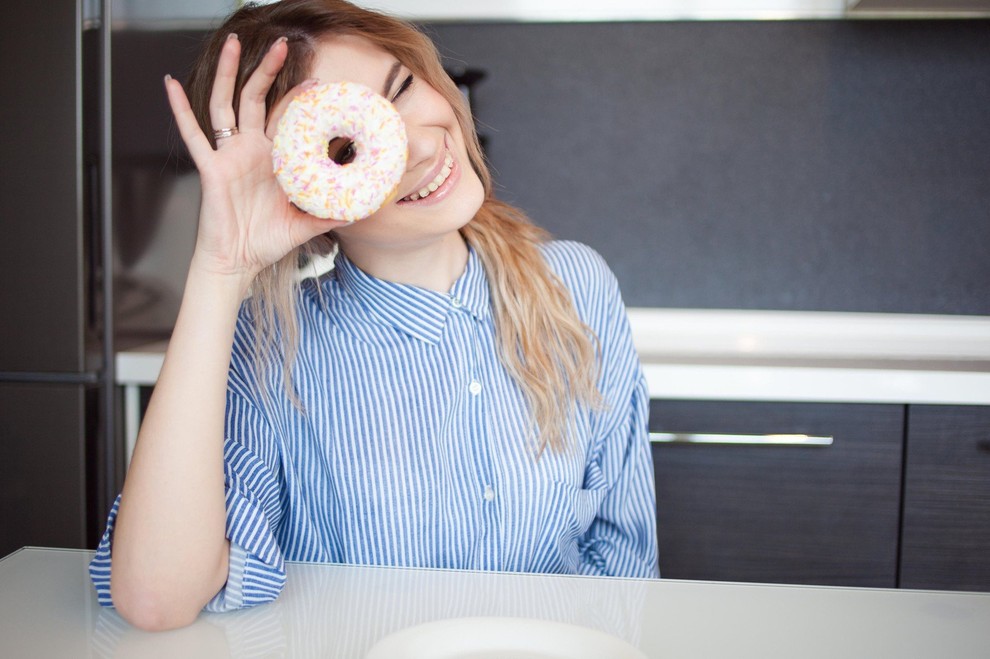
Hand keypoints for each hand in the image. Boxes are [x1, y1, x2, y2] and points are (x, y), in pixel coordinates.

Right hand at [164, 34, 345, 282]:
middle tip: (281, 45)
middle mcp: (250, 151)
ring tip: (232, 43)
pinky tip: (171, 85)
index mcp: (272, 159)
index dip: (299, 99)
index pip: (286, 119)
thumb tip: (362, 210)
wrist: (237, 263)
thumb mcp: (305, 225)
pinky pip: (192, 134)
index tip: (318, 82)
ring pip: (226, 103)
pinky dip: (180, 109)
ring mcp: (229, 155)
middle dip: (267, 71)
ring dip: (228, 73)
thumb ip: (330, 214)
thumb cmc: (264, 242)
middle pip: (256, 99)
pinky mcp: (211, 168)